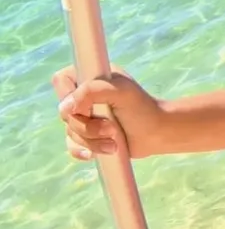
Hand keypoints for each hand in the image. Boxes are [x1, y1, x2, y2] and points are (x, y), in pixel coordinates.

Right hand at [52, 67, 166, 159]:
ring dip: (92, 140)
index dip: (67, 94)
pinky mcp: (86, 135)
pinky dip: (84, 150)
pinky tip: (100, 151)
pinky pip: (71, 145)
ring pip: (70, 131)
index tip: (84, 108)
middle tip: (111, 128)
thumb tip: (64, 107)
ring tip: (114, 141)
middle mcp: (85, 96)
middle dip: (87, 125)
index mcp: (93, 77)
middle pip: (64, 112)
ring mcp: (84, 116)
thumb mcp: (121, 92)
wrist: (156, 133)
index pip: (62, 80)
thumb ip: (92, 92)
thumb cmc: (142, 108)